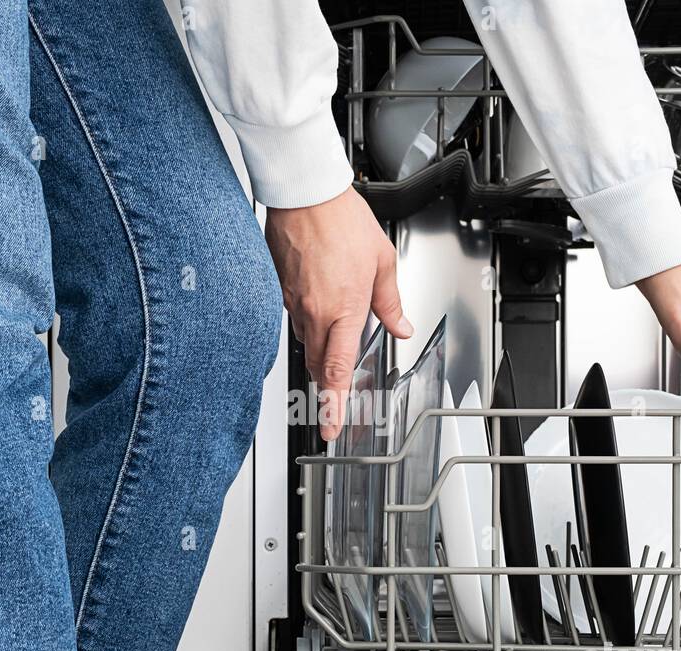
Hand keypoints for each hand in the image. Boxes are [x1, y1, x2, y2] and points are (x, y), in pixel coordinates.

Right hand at [265, 187, 413, 441]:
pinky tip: (319, 309)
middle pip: (318, 364)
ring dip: (319, 352)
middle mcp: (314, 312)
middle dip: (326, 384)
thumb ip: (390, 302)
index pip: (336, 369)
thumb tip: (401, 325)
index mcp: (343, 309)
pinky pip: (293, 319)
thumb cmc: (341, 219)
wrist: (305, 194)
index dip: (334, 404)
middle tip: (334, 398)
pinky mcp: (279, 290)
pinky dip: (307, 324)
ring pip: (305, 343)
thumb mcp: (382, 262)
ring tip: (334, 344)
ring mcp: (292, 302)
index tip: (332, 426)